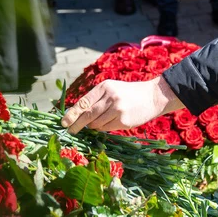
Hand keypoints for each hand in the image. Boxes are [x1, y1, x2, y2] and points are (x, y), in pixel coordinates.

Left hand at [61, 76, 183, 133]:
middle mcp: (110, 97)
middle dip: (76, 125)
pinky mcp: (123, 121)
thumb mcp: (112, 89)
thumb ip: (96, 99)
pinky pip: (106, 128)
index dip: (71, 114)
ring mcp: (117, 109)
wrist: (154, 96)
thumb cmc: (129, 93)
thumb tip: (75, 114)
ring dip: (93, 126)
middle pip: (87, 115)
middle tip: (70, 131)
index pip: (83, 102)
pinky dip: (103, 128)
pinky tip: (110, 122)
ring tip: (99, 122)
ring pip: (95, 124)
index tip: (63, 122)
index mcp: (105, 86)